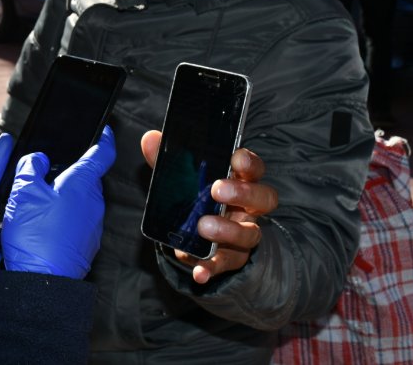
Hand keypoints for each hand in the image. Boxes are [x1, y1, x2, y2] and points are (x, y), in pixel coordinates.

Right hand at [2, 126, 116, 278]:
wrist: (43, 282)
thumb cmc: (36, 235)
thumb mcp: (23, 192)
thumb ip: (31, 167)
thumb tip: (39, 160)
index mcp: (83, 182)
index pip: (103, 153)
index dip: (104, 138)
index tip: (103, 131)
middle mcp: (95, 201)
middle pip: (87, 178)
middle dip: (71, 172)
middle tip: (46, 172)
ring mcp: (93, 224)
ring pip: (81, 200)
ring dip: (65, 197)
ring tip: (39, 202)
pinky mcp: (86, 243)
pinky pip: (78, 221)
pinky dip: (64, 217)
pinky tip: (44, 224)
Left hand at [141, 130, 278, 283]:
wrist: (203, 236)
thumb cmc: (197, 197)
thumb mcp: (184, 179)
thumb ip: (169, 160)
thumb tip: (150, 139)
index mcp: (241, 181)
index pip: (254, 169)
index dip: (249, 163)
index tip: (235, 158)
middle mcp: (248, 208)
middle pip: (262, 198)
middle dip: (242, 192)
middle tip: (216, 190)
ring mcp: (243, 234)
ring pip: (248, 234)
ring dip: (227, 230)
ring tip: (203, 226)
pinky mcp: (230, 259)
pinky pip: (224, 265)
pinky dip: (211, 268)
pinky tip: (198, 272)